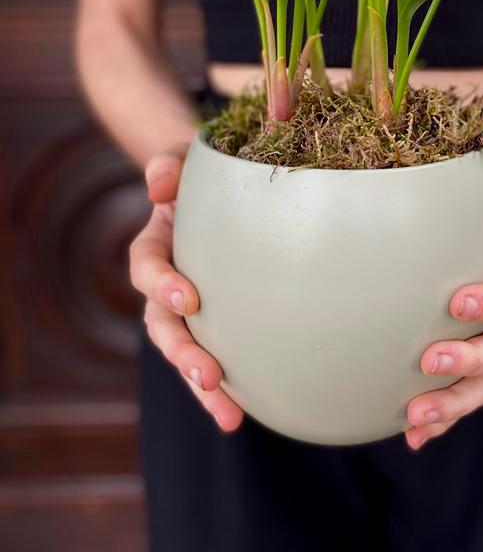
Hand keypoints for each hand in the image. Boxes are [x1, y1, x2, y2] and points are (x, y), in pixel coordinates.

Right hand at [129, 144, 243, 431]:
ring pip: (187, 351)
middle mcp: (168, 281)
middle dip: (183, 353)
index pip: (147, 266)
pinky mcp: (220, 322)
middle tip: (209, 375)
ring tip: (229, 414)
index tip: (189, 298)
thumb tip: (159, 186)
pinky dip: (230, 387)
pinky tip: (247, 413)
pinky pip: (220, 356)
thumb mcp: (184, 156)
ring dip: (203, 385)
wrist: (228, 185)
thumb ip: (169, 164)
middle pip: (162, 326)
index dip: (162, 284)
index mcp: (157, 243)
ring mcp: (192, 308)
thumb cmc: (204, 170)